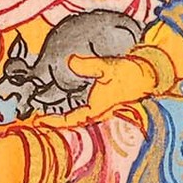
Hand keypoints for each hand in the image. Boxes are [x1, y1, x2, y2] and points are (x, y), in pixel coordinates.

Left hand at [35, 50, 167, 127]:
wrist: (149, 73)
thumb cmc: (130, 74)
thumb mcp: (109, 68)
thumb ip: (89, 65)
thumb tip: (71, 61)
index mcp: (96, 108)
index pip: (70, 120)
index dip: (53, 121)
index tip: (37, 120)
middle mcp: (96, 109)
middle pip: (69, 119)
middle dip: (52, 118)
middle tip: (33, 116)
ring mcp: (99, 103)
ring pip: (74, 112)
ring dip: (59, 110)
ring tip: (42, 107)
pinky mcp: (101, 96)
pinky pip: (80, 103)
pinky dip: (68, 102)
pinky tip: (60, 96)